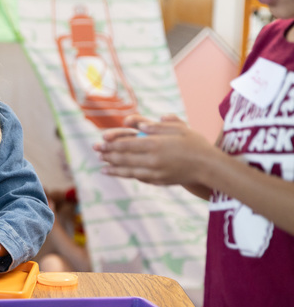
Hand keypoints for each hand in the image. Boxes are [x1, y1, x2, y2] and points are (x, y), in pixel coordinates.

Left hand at [93, 114, 215, 186]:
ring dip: (114, 168)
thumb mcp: (179, 129)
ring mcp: (155, 172)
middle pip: (124, 158)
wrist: (209, 167)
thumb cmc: (195, 144)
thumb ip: (158, 126)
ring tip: (102, 167)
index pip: (127, 145)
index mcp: (155, 144)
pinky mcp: (159, 180)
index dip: (111, 144)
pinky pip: (138, 178)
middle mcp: (152, 160)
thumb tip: (139, 126)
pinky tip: (120, 174)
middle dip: (108, 155)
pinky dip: (126, 175)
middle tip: (96, 152)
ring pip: (129, 170)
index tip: (100, 143)